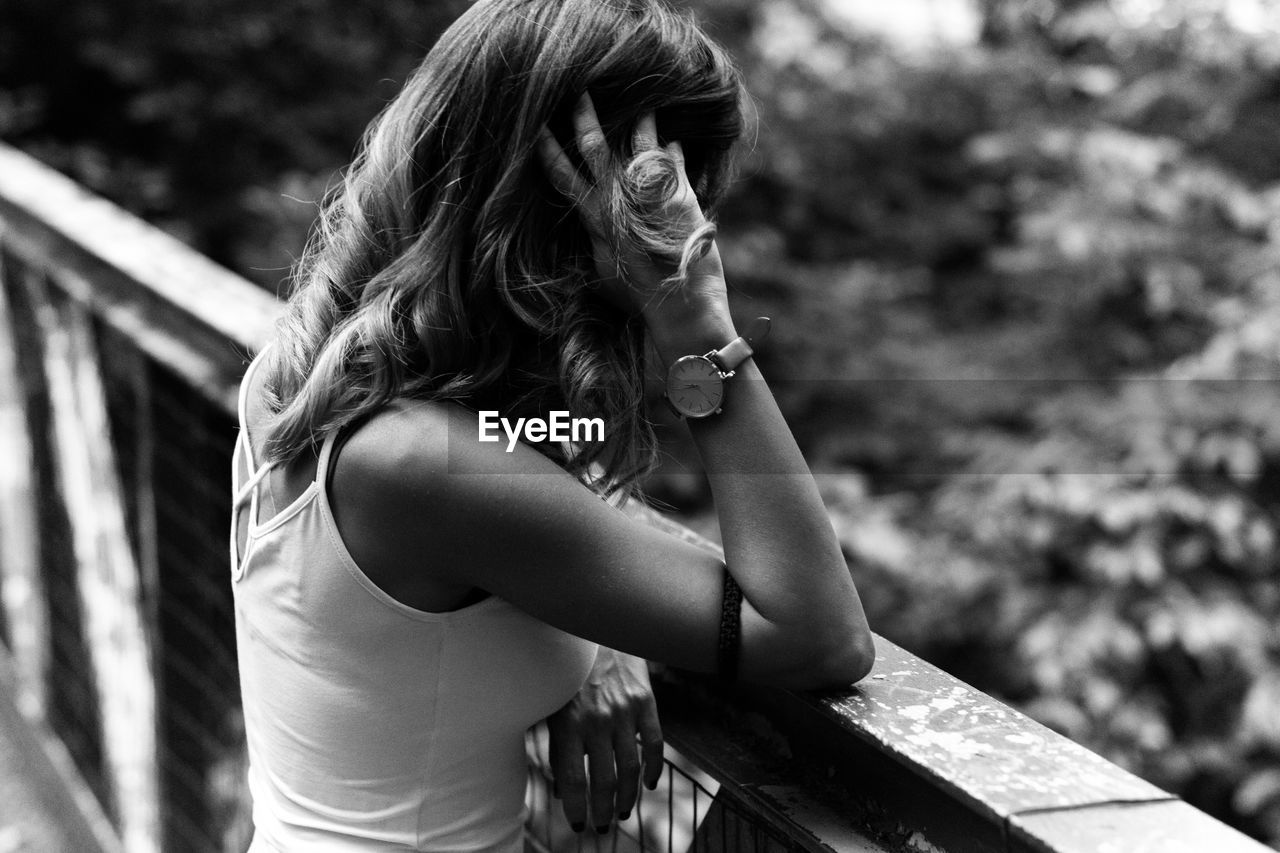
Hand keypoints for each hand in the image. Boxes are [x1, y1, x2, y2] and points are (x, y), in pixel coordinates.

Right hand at [535, 92, 726, 316]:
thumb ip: (597, 253)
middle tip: (578, 90)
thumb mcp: (607, 279)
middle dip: (583, 118)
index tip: (536, 130)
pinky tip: (673, 138)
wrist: (680, 309)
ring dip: (640, 121)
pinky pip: (672, 162)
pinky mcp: (679, 198)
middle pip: (594, 150)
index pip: (562, 178)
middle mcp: (618, 204)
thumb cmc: (639, 302)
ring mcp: (649, 198)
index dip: (548, 152)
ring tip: (642, 100)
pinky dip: (672, 150)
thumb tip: (591, 241)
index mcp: (595, 222)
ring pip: (639, 146)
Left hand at [545, 646, 663, 832]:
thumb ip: (557, 747)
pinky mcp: (645, 702)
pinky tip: (649, 784)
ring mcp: (624, 711)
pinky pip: (654, 744)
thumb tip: (563, 790)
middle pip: (603, 780)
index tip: (578, 825)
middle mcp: (597, 720)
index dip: (576, 808)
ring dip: (627, 797)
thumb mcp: (553, 706)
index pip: (573, 780)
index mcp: (568, 724)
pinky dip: (654, 769)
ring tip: (622, 812)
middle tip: (602, 826)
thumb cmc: (567, 673)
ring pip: (630, 768)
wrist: (596, 629)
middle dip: (602, 810)